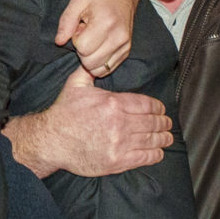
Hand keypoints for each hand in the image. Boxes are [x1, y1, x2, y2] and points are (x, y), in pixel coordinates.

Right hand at [5, 67, 172, 178]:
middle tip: (167, 123)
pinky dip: (154, 155)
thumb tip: (97, 57)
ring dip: (162, 138)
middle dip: (163, 122)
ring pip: (151, 140)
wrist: (52, 141)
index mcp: (113, 103)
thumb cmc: (64, 113)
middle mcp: (120, 124)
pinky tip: (158, 152)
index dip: (157, 107)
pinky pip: (143, 158)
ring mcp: (120, 144)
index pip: (146, 104)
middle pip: (151, 122)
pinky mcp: (117, 162)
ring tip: (167, 137)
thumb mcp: (76, 84)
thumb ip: (90, 69)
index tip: (161, 109)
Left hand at [55, 0, 140, 76]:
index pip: (83, 48)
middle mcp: (118, 37)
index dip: (76, 39)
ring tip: (94, 38)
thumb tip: (59, 42)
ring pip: (98, 69)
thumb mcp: (78, 0)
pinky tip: (99, 45)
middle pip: (90, 62)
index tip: (81, 27)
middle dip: (83, 50)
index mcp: (105, 22)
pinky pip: (107, 69)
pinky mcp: (126, 51)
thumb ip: (66, 21)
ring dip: (90, 57)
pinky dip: (99, 62)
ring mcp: (124, 45)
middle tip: (86, 33)